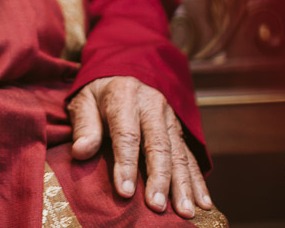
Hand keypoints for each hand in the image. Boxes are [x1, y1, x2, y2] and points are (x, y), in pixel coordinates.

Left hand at [68, 76, 213, 217]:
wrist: (121, 74)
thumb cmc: (98, 95)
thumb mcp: (83, 102)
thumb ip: (84, 126)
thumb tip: (80, 152)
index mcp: (125, 96)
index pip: (127, 134)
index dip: (126, 164)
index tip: (124, 192)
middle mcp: (152, 105)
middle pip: (158, 145)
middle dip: (159, 178)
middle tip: (157, 206)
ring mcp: (170, 118)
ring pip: (179, 153)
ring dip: (183, 185)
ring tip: (186, 211)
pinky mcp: (179, 130)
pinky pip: (190, 157)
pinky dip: (197, 181)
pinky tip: (203, 202)